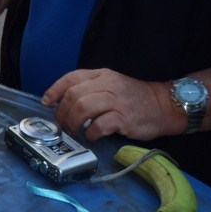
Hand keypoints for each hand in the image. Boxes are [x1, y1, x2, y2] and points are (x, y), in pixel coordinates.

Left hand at [41, 68, 182, 140]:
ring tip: (75, 130)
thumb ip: (89, 90)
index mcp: (102, 75)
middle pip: (73, 95)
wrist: (164, 106)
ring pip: (83, 107)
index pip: (71, 77)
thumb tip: (61, 103)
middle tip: (63, 124)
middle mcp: (108, 84)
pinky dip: (90, 132)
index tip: (46, 103)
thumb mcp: (110, 86)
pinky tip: (91, 136)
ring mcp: (117, 100)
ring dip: (73, 122)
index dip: (54, 90)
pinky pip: (99, 125)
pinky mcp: (124, 117)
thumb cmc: (133, 99)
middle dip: (62, 112)